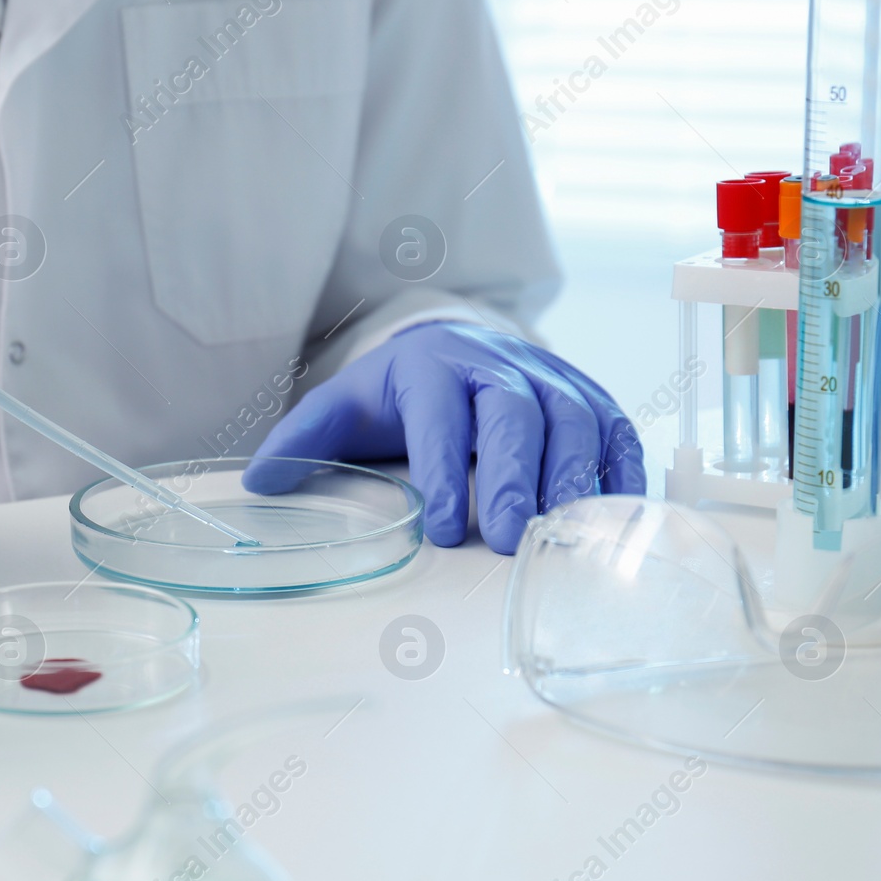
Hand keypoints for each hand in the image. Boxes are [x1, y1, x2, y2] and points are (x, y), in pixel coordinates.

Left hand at [243, 323, 642, 553]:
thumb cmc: (399, 390)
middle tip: (508, 536)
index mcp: (433, 367)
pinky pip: (616, 430)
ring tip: (562, 535)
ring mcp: (551, 378)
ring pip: (575, 420)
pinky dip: (622, 471)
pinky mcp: (589, 397)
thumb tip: (258, 483)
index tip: (444, 526)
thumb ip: (302, 440)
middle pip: (517, 415)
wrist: (456, 344)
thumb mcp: (344, 405)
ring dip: (572, 477)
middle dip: (516, 475)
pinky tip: (613, 518)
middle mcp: (499, 365)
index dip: (445, 469)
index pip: (442, 417)